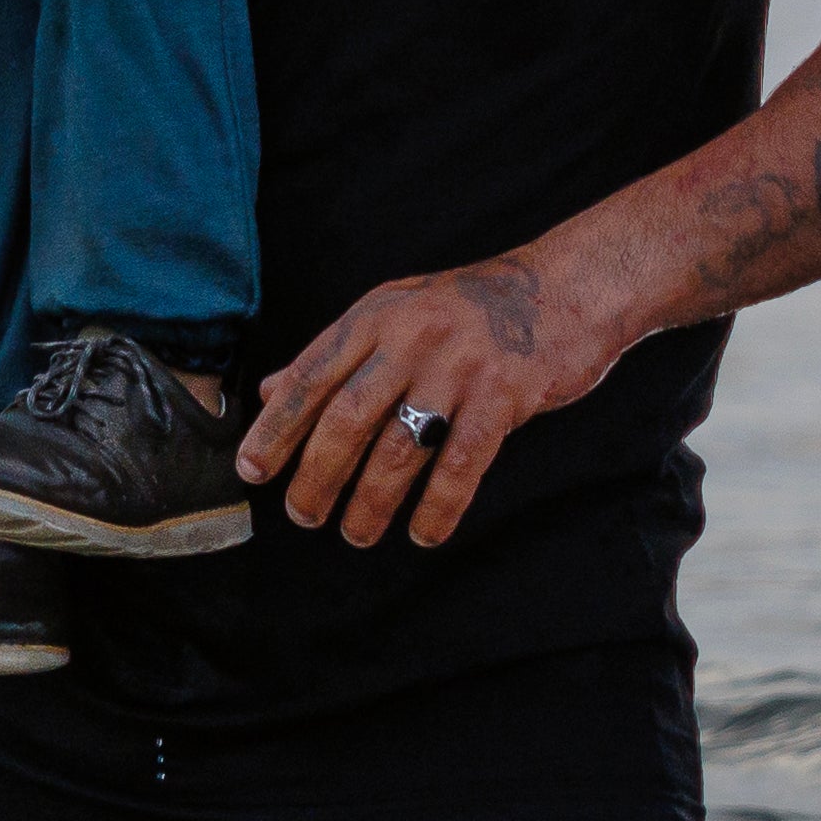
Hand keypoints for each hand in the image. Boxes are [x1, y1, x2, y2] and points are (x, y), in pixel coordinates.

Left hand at [244, 256, 605, 552]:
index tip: (253, 470)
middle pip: (348, 418)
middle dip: (318, 476)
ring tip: (356, 533)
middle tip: (303, 515)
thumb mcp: (395, 311)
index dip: (277, 428)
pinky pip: (461, 464)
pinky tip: (423, 534)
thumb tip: (271, 391)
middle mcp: (411, 337)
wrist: (567, 286)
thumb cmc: (474, 307)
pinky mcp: (503, 394)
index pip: (312, 376)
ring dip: (371, 501)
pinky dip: (438, 507)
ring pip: (400, 448)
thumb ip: (336, 353)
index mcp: (377, 315)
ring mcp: (459, 366)